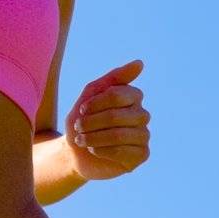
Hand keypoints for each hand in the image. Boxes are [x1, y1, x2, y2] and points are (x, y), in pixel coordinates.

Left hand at [67, 59, 151, 181]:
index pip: (116, 94)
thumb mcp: (90, 95)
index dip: (94, 103)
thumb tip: (140, 63)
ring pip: (119, 136)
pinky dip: (100, 150)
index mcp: (132, 97)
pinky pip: (122, 152)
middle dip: (90, 123)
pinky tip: (94, 150)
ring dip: (93, 138)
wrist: (74, 150)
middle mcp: (142, 115)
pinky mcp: (142, 154)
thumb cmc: (82, 119)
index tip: (81, 109)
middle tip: (78, 127)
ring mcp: (144, 135)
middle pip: (115, 116)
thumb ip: (113, 78)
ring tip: (82, 139)